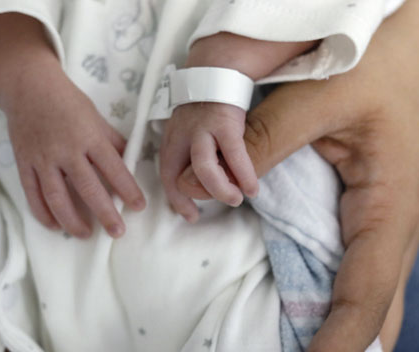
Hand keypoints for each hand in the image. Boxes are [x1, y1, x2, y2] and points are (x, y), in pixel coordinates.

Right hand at [0, 13, 145, 238]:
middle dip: (105, 213)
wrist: (28, 87)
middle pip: (88, 188)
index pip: (113, 168)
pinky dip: (43, 213)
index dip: (128, 189)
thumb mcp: (96, 118)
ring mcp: (43, 158)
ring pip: (57, 197)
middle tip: (117, 232)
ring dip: (72, 220)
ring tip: (86, 235)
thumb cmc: (68, 102)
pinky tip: (54, 226)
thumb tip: (131, 164)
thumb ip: (112, 142)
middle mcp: (66, 150)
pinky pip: (32, 193)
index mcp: (89, 137)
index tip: (139, 207)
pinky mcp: (25, 163)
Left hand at [160, 102, 257, 222]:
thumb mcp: (189, 128)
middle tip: (198, 215)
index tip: (188, 214)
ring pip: (202, 167)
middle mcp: (181, 134)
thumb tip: (197, 182)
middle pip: (173, 173)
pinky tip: (253, 189)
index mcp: (171, 138)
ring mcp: (202, 128)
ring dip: (218, 189)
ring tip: (234, 200)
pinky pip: (234, 154)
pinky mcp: (225, 123)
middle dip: (184, 199)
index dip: (174, 198)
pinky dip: (244, 174)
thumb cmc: (206, 106)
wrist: (217, 69)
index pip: (166, 173)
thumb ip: (189, 153)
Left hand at [177, 0, 418, 351]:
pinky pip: (353, 277)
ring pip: (366, 306)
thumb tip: (216, 189)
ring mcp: (381, 226)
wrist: (415, 36)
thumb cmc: (382, 58)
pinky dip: (333, 315)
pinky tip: (310, 335)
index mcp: (390, 210)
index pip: (360, 305)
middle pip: (373, 322)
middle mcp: (391, 229)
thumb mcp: (324, 93)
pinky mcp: (366, 216)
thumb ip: (267, 141)